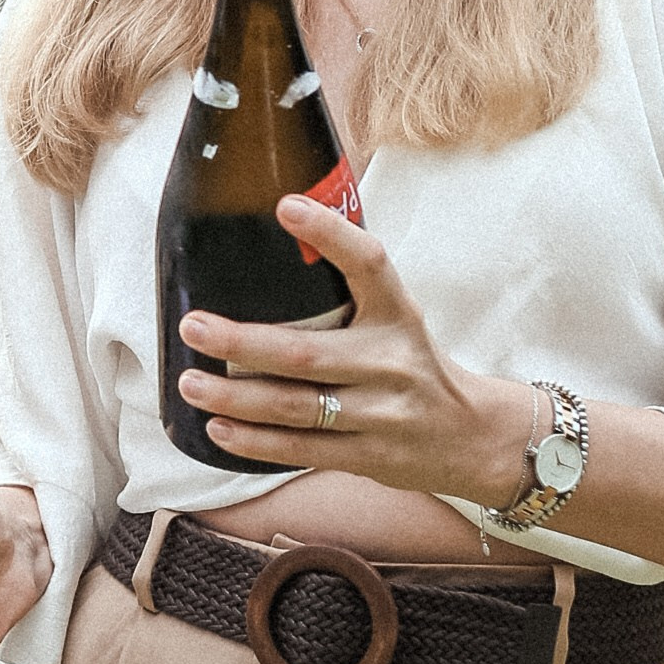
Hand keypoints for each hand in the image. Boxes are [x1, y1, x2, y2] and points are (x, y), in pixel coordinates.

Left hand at [182, 197, 532, 509]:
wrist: (473, 437)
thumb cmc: (413, 365)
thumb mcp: (397, 319)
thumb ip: (349, 290)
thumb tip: (279, 231)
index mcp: (399, 314)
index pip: (370, 264)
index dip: (331, 234)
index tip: (286, 206)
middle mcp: (392, 362)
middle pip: (308, 353)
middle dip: (243, 342)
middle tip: (193, 327)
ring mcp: (382, 414)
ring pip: (298, 406)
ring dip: (237, 397)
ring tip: (191, 383)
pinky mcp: (370, 456)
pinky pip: (303, 449)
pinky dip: (256, 442)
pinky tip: (218, 428)